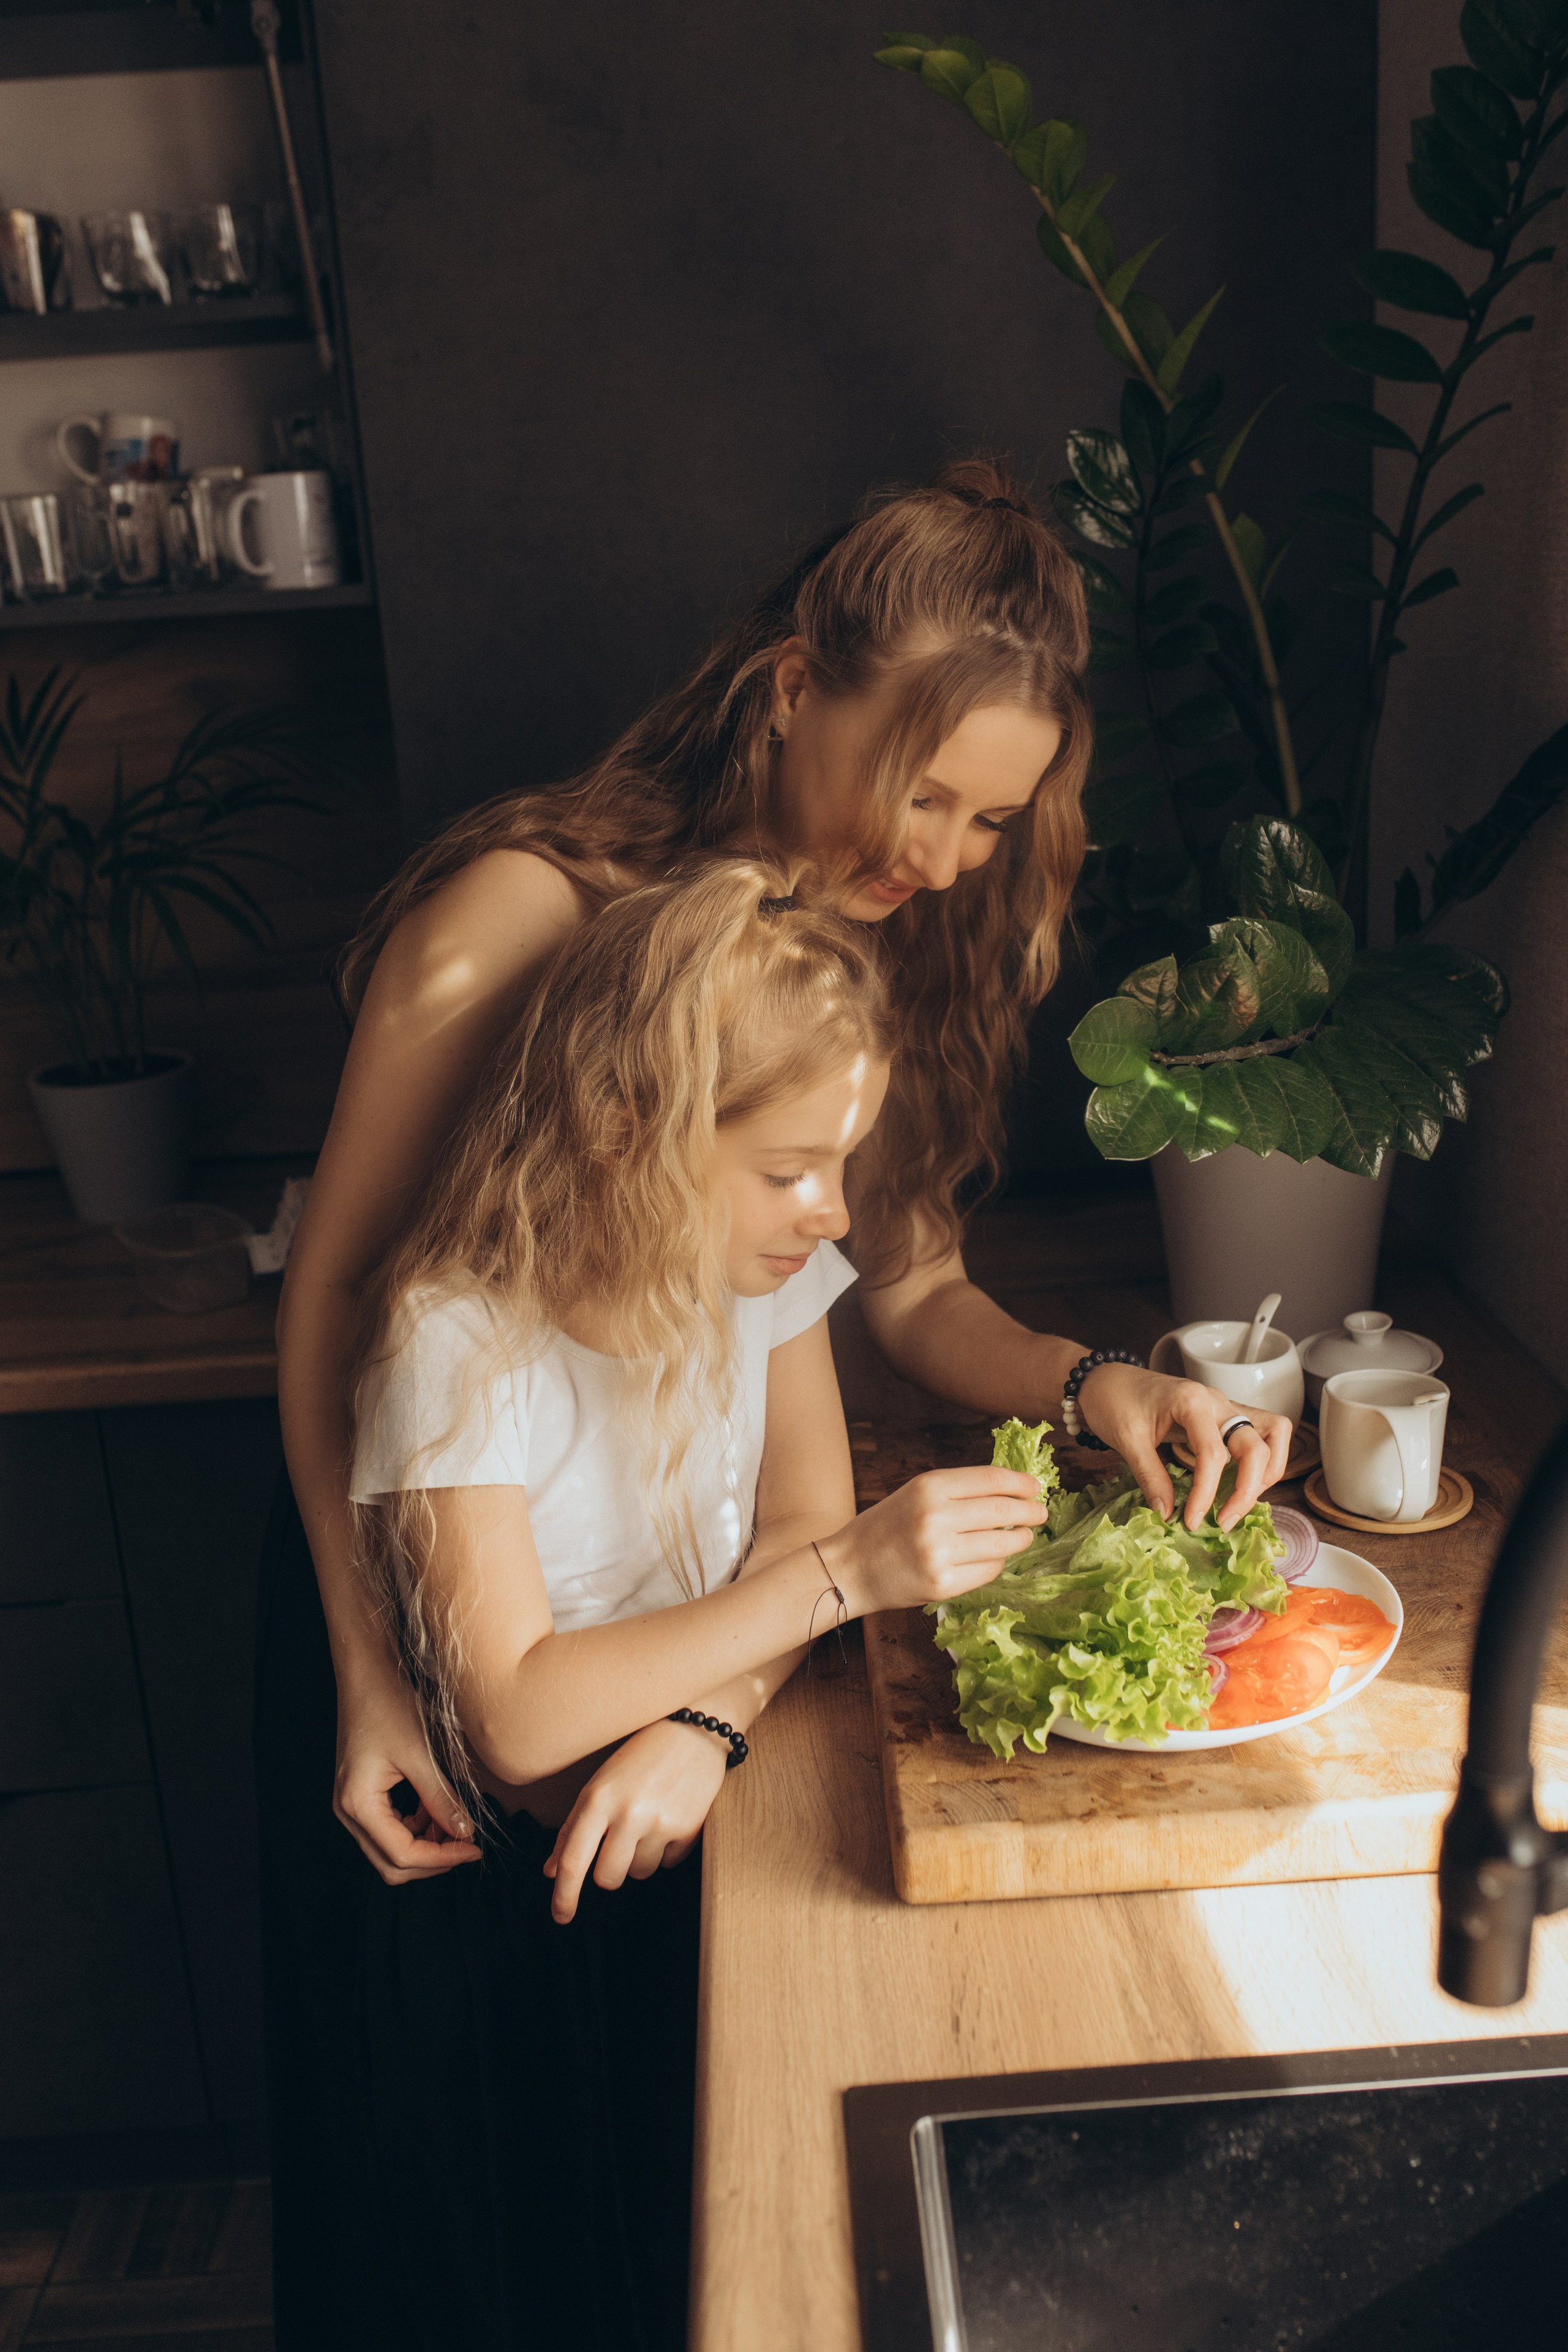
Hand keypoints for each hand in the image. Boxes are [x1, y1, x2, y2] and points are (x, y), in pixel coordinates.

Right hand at [333, 1662, 482, 1883]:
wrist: (367, 1672)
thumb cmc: (387, 1703)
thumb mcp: (420, 1754)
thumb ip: (441, 1798)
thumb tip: (465, 1832)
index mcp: (358, 1804)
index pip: (402, 1854)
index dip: (442, 1858)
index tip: (473, 1849)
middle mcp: (347, 1811)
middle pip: (391, 1862)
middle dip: (432, 1860)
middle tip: (467, 1845)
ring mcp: (351, 1803)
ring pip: (389, 1848)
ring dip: (424, 1845)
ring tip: (455, 1825)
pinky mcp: (361, 1794)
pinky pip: (388, 1827)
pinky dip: (415, 1827)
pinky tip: (435, 1809)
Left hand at [543, 1716, 727, 1924]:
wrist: (692, 1727)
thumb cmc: (639, 1754)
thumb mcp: (599, 1783)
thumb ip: (572, 1828)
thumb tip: (552, 1871)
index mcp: (598, 1799)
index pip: (574, 1861)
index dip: (564, 1896)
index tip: (561, 1916)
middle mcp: (628, 1812)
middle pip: (607, 1878)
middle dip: (609, 1872)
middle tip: (618, 1844)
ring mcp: (660, 1821)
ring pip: (639, 1872)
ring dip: (639, 1857)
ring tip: (647, 1821)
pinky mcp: (689, 1828)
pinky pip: (668, 1863)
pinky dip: (665, 1849)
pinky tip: (668, 1818)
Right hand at [821, 1464, 1048, 1617]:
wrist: (850, 1568)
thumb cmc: (886, 1527)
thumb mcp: (917, 1494)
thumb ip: (958, 1491)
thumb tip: (1011, 1490)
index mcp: (929, 1487)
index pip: (991, 1480)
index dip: (1021, 1483)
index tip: (1036, 1487)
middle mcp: (935, 1517)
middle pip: (1002, 1510)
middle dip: (1030, 1511)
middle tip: (1040, 1513)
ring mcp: (939, 1553)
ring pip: (1001, 1543)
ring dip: (1020, 1539)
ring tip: (1025, 1536)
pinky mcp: (943, 1584)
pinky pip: (988, 1571)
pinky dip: (997, 1563)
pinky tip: (995, 1558)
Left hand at [1075, 1362, 1291, 1532]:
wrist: (1105, 1379)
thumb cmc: (1114, 1401)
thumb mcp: (1127, 1440)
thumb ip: (1151, 1477)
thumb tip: (1168, 1515)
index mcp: (1192, 1401)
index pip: (1212, 1455)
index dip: (1206, 1494)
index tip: (1192, 1521)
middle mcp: (1218, 1401)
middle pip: (1257, 1446)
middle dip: (1248, 1490)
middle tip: (1223, 1521)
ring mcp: (1225, 1407)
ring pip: (1274, 1434)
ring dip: (1266, 1472)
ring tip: (1240, 1501)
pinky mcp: (1224, 1417)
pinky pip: (1259, 1435)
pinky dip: (1260, 1462)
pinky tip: (1238, 1485)